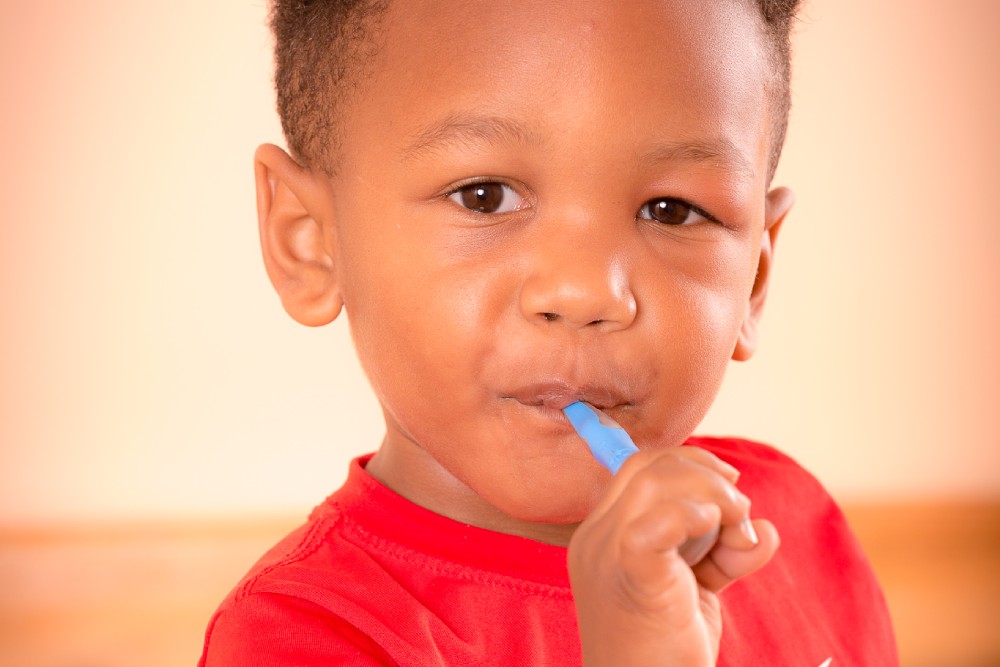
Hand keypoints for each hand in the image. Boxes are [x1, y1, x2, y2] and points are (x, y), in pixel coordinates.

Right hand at [568, 446, 779, 665]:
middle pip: (647, 467)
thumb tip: (763, 530)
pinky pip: (658, 522)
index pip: (639, 470)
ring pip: (654, 482)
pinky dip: (694, 515)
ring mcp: (606, 556)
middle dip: (706, 474)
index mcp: (603, 537)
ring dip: (712, 494)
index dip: (690, 464)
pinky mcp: (631, 576)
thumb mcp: (696, 593)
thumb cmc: (665, 652)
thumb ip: (724, 556)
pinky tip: (716, 531)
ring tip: (738, 532)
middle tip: (740, 512)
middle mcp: (595, 540)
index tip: (732, 484)